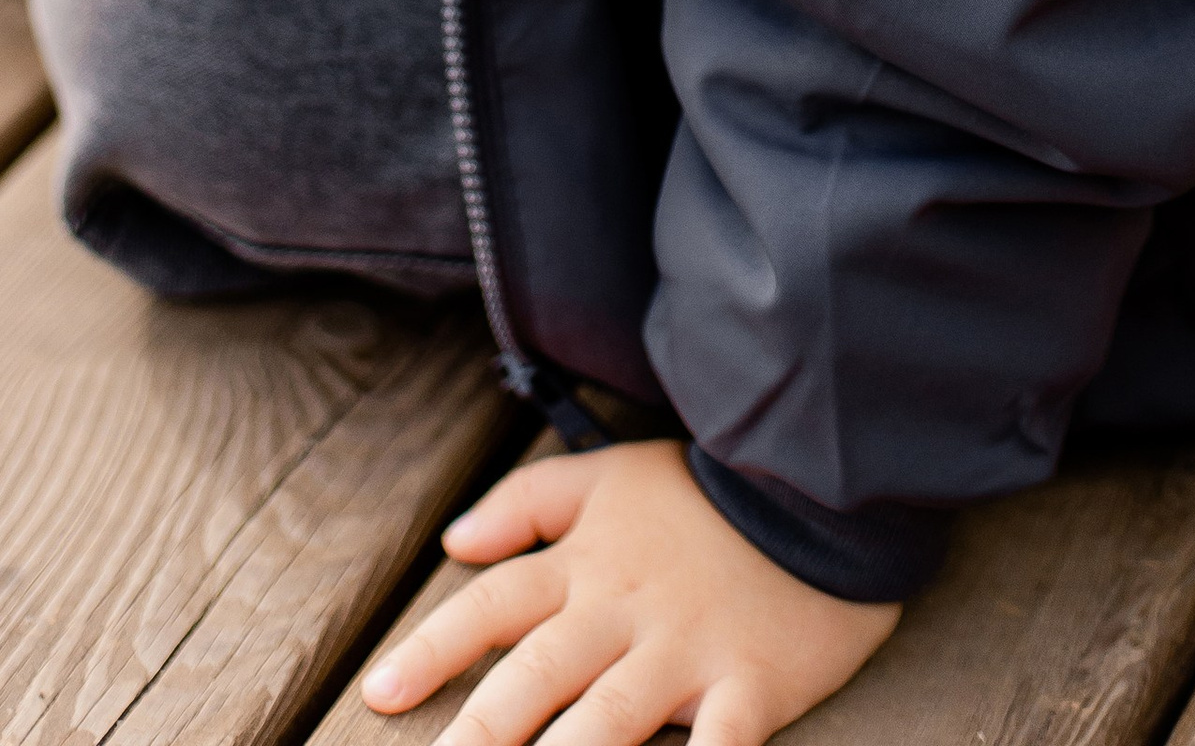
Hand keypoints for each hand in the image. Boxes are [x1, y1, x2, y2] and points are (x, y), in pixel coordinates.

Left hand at [361, 441, 898, 745]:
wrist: (817, 485)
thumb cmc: (704, 491)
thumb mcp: (608, 475)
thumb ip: (528, 503)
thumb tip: (455, 542)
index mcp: (587, 566)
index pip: (492, 609)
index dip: (431, 651)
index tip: (378, 696)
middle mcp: (624, 614)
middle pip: (536, 678)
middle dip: (479, 733)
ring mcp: (687, 653)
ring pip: (609, 721)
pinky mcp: (751, 687)